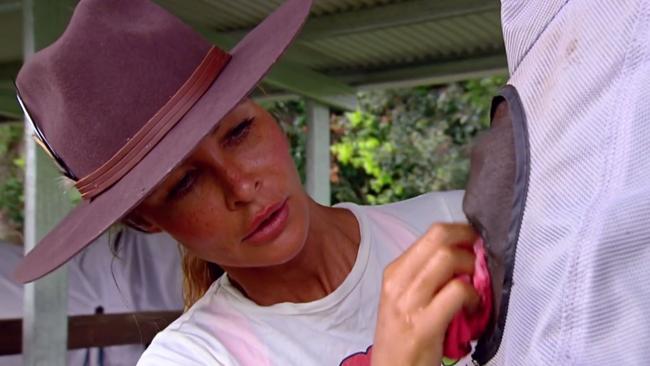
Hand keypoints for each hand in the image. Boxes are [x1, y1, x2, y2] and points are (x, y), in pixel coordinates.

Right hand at [371, 223, 479, 365]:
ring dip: (472, 268)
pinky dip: (473, 296)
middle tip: (481, 258)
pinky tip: (473, 307)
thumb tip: (463, 254)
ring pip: (448, 259)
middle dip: (469, 243)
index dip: (461, 232)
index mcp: (394, 272)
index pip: (431, 233)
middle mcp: (398, 282)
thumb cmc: (403, 335)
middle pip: (440, 239)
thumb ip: (427, 276)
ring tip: (476, 285)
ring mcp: (409, 302)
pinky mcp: (423, 324)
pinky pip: (457, 291)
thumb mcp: (405, 298)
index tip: (475, 242)